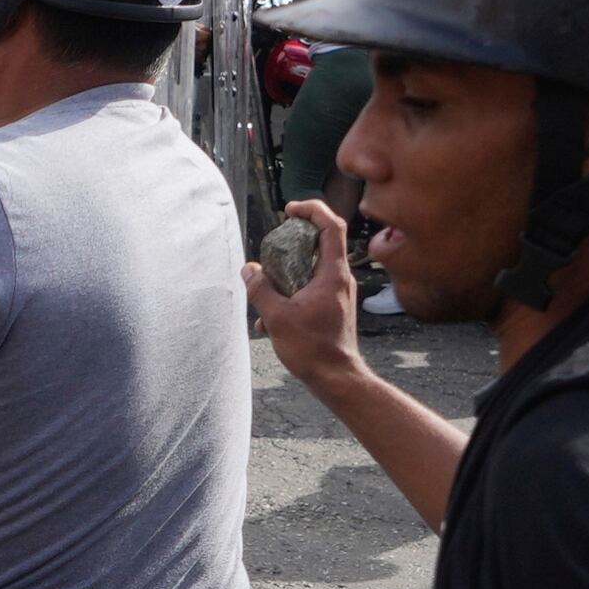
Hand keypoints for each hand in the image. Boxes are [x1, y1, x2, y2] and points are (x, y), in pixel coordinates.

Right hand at [245, 198, 372, 402]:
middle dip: (296, 237)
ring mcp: (338, 293)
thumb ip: (261, 290)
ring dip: (290, 267)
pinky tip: (271, 314)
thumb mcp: (277, 317)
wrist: (337, 378)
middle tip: (275, 240)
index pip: (331, 225)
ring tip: (268, 280)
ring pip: (315, 266)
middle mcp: (340, 279)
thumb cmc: (313, 349)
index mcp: (332, 274)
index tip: (290, 210)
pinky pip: (312, 286)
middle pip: (323, 241)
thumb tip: (248, 270)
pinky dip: (293, 290)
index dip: (311, 210)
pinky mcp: (333, 306)